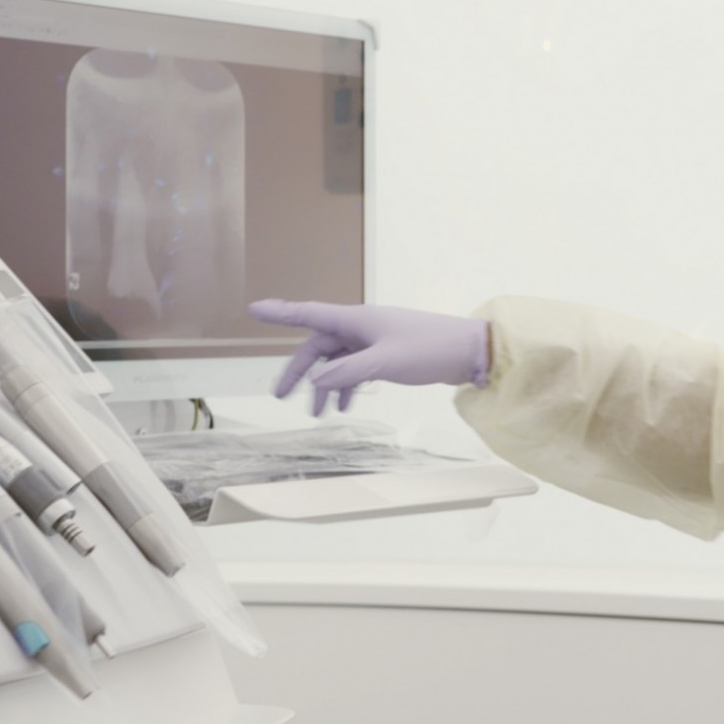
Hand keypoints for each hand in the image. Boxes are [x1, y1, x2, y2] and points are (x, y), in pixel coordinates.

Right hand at [248, 300, 490, 415]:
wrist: (469, 351)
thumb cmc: (429, 348)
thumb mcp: (385, 362)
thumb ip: (349, 372)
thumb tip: (316, 381)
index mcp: (356, 320)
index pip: (309, 314)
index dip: (281, 313)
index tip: (254, 309)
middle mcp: (361, 326)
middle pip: (319, 346)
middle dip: (299, 370)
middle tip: (280, 396)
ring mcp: (374, 340)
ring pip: (337, 361)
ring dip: (324, 384)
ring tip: (318, 413)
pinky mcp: (387, 353)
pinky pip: (356, 368)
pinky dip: (347, 385)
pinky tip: (345, 405)